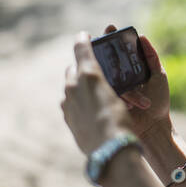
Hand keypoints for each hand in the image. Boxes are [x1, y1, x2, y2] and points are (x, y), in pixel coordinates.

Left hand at [61, 32, 132, 155]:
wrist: (110, 151)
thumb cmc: (116, 119)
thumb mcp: (109, 89)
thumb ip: (90, 67)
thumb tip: (81, 51)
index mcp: (85, 76)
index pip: (81, 49)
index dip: (84, 40)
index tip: (86, 35)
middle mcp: (72, 89)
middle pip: (74, 70)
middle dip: (83, 66)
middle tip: (95, 67)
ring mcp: (69, 107)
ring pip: (73, 88)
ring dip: (82, 85)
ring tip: (96, 89)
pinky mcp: (71, 122)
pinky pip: (73, 105)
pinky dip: (80, 100)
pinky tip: (92, 106)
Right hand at [104, 25, 171, 138]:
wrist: (155, 127)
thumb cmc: (159, 102)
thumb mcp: (159, 76)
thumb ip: (151, 58)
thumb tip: (142, 37)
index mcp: (129, 69)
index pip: (118, 50)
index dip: (111, 38)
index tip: (111, 28)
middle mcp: (116, 77)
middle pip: (104, 59)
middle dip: (101, 47)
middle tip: (101, 38)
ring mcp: (109, 88)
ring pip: (101, 74)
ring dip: (109, 72)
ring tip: (123, 78)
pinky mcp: (104, 101)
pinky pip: (102, 91)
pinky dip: (114, 93)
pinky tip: (127, 101)